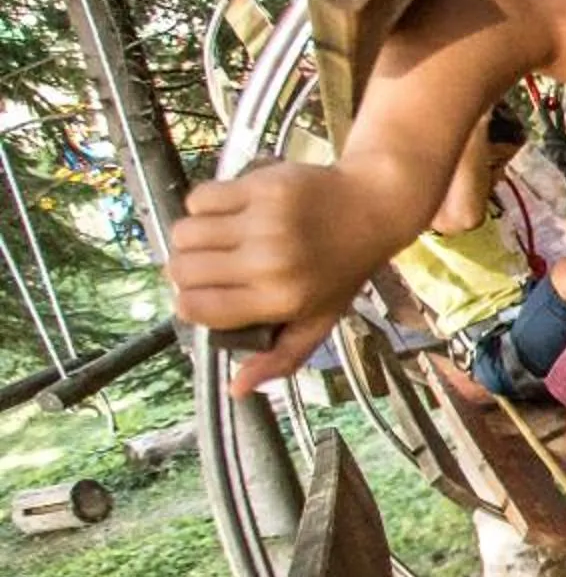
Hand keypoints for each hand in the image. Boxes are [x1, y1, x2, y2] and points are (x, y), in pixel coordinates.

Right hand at [168, 163, 402, 394]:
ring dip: (193, 238)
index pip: (195, 308)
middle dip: (188, 271)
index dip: (193, 303)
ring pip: (184, 233)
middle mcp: (271, 262)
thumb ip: (281, 358)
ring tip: (220, 239)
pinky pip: (200, 198)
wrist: (373, 207)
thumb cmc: (341, 268)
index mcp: (281, 300)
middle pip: (181, 271)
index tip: (208, 295)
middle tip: (213, 265)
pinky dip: (205, 206)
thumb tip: (237, 389)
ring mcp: (265, 222)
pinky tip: (231, 212)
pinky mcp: (260, 187)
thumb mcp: (320, 319)